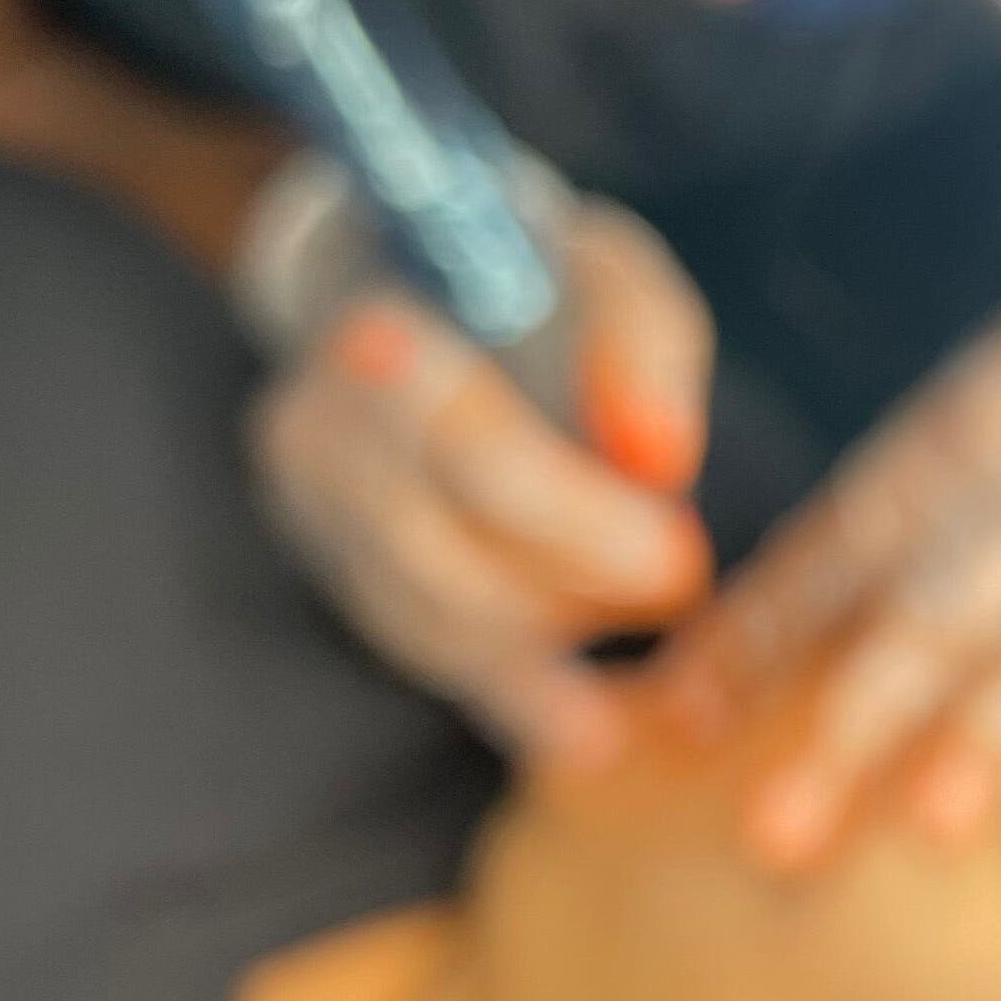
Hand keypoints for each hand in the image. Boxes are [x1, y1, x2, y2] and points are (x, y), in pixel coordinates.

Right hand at [250, 194, 714, 762]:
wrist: (439, 292)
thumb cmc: (538, 286)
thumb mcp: (602, 268)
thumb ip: (639, 344)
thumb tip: (663, 458)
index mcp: (369, 339)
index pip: (458, 447)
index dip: (571, 511)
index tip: (672, 533)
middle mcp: (317, 439)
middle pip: (436, 548)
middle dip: (574, 575)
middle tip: (682, 573)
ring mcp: (324, 524)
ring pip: (432, 619)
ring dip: (556, 631)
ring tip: (659, 602)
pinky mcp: (359, 584)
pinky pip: (438, 659)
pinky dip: (521, 698)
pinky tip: (592, 732)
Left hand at [657, 185, 1000, 866]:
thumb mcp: (944, 447)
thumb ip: (842, 563)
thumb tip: (684, 701)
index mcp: (936, 458)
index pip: (831, 557)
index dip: (753, 640)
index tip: (670, 730)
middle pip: (927, 611)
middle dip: (852, 722)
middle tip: (774, 839)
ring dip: (999, 720)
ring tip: (939, 826)